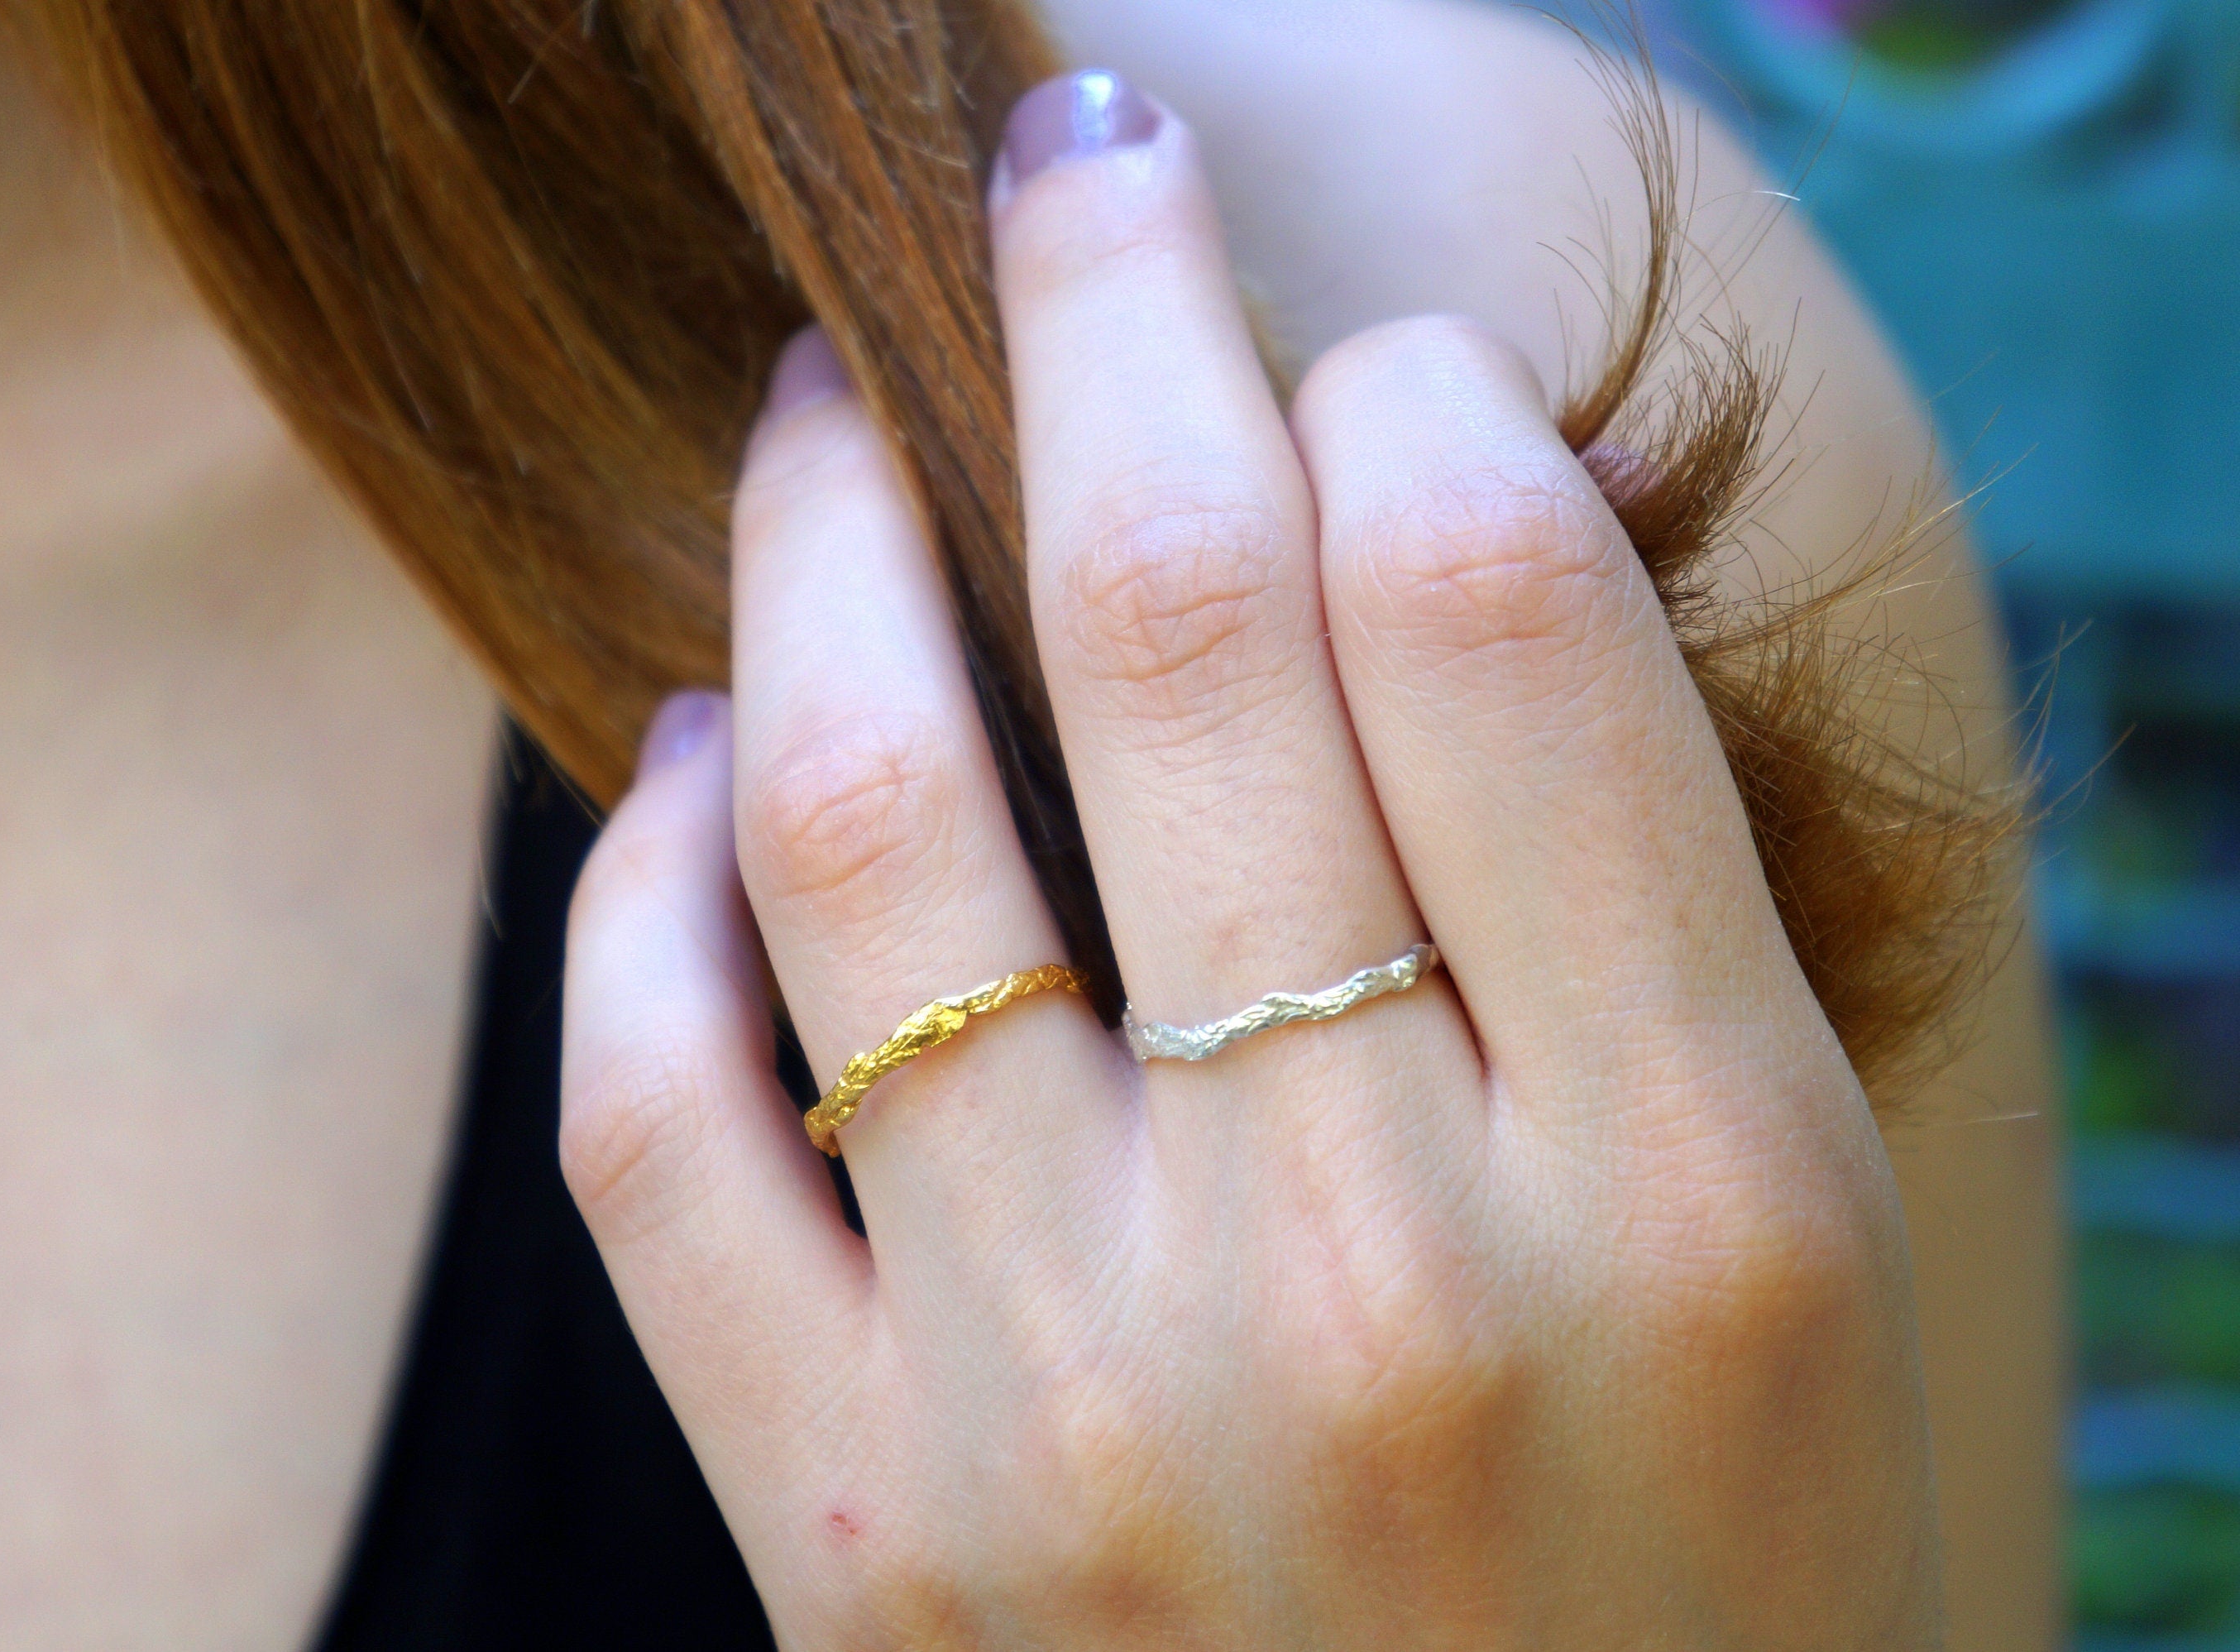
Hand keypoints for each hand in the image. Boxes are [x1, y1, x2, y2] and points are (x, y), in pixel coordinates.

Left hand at [561, 70, 1938, 1648]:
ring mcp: (1069, 1412)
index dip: (1398, 384)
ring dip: (820, 531)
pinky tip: (695, 750)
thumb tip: (1397, 518)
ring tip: (817, 405)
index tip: (1348, 353)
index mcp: (1697, 1195)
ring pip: (869, 810)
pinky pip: (657, 1113)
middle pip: (1177, 624)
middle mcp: (1377, 1284)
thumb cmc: (1695, 1598)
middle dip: (1112, 307)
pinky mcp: (845, 1538)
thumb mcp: (1796, 1258)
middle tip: (1074, 167)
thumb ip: (1634, 906)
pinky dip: (644, 875)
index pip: (1495, 600)